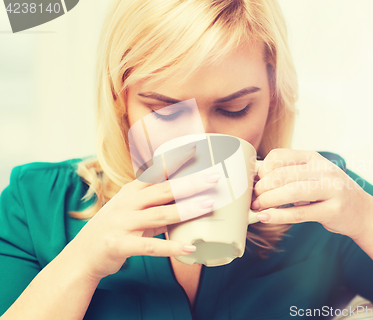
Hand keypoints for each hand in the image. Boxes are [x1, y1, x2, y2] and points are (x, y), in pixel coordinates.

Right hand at [65, 145, 220, 280]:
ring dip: (187, 210)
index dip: (175, 161)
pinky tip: (190, 248)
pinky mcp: (119, 245)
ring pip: (160, 215)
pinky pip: (150, 246)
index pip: (155, 172)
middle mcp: (126, 204)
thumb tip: (186, 201)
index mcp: (130, 192)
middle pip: (163, 190)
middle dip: (190, 183)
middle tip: (214, 177)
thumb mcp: (132, 212)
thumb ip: (156, 206)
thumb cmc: (113, 231)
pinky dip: (171, 247)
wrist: (81, 257)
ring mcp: (122, 223)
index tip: (195, 149)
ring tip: (209, 205)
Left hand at [251, 149, 372, 238]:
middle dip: (262, 187)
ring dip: (269, 200)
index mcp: (314, 158)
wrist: (363, 212)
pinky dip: (279, 215)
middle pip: (283, 174)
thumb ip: (290, 175)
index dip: (262, 169)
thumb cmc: (331, 194)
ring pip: (291, 192)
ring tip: (257, 207)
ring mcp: (332, 189)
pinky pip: (300, 213)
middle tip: (253, 197)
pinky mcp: (333, 210)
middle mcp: (324, 170)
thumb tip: (255, 178)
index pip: (280, 156)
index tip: (255, 181)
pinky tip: (265, 217)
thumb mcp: (313, 177)